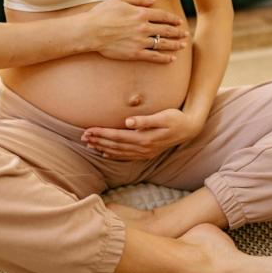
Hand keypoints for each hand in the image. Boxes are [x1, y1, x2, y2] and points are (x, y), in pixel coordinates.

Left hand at [81, 108, 202, 159]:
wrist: (189, 129)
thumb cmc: (176, 118)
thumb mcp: (164, 116)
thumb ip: (145, 120)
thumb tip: (128, 121)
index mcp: (145, 138)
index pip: (117, 136)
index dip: (102, 134)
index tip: (88, 130)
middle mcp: (143, 148)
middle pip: (115, 145)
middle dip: (98, 141)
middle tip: (82, 137)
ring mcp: (145, 152)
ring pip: (118, 152)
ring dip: (102, 148)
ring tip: (88, 144)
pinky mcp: (146, 153)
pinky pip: (126, 156)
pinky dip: (113, 155)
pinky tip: (104, 152)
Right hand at [84, 0, 188, 63]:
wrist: (91, 31)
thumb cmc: (102, 13)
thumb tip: (153, 1)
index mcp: (141, 13)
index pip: (163, 16)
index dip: (173, 19)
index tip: (179, 21)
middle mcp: (144, 27)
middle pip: (166, 30)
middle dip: (178, 32)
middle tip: (185, 34)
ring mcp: (141, 41)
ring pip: (163, 43)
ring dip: (175, 44)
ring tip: (182, 45)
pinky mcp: (135, 53)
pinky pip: (153, 56)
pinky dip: (164, 58)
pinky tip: (171, 59)